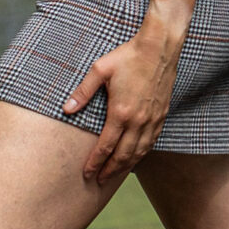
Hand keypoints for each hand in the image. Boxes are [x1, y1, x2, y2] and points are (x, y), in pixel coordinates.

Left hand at [65, 13, 183, 182]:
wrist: (159, 47)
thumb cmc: (128, 56)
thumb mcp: (100, 70)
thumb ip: (82, 92)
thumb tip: (66, 109)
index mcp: (121, 112)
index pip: (106, 146)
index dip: (95, 162)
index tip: (87, 172)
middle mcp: (138, 121)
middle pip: (123, 155)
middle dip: (109, 171)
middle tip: (98, 181)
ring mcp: (152, 120)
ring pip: (139, 152)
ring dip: (125, 166)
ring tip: (114, 175)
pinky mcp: (161, 115)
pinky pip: (151, 142)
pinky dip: (141, 154)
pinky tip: (135, 157)